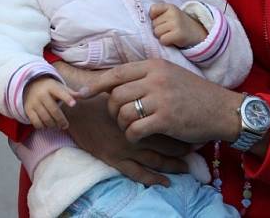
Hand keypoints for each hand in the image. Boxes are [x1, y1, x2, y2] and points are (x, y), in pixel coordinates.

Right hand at [24, 77, 75, 129]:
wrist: (30, 85)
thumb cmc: (51, 89)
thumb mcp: (61, 88)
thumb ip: (72, 93)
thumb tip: (85, 93)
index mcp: (52, 87)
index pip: (61, 93)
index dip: (67, 98)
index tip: (74, 104)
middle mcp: (42, 94)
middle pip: (54, 110)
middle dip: (61, 120)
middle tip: (65, 125)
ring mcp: (34, 102)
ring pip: (45, 118)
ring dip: (53, 125)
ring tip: (57, 125)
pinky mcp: (28, 109)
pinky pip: (36, 122)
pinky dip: (43, 126)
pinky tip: (47, 125)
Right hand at [64, 92, 189, 185]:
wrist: (71, 109)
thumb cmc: (94, 96)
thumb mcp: (118, 86)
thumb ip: (138, 87)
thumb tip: (159, 87)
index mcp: (138, 109)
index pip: (167, 117)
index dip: (182, 123)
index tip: (195, 126)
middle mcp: (135, 128)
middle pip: (166, 140)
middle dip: (183, 146)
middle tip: (198, 147)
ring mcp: (125, 146)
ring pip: (157, 159)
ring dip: (174, 164)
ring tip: (188, 166)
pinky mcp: (115, 158)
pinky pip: (139, 173)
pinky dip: (154, 179)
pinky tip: (166, 182)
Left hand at [79, 59, 242, 144]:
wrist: (222, 109)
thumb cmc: (193, 94)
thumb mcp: (169, 75)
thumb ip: (145, 77)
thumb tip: (114, 84)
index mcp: (154, 65)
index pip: (116, 73)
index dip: (96, 85)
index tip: (81, 94)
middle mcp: (155, 79)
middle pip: (115, 95)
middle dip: (111, 110)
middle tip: (119, 118)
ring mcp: (161, 98)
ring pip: (123, 112)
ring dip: (122, 124)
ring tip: (130, 128)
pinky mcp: (166, 119)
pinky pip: (135, 129)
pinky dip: (131, 136)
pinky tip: (137, 137)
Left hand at [151, 3, 206, 47]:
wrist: (197, 33)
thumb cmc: (178, 24)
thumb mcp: (170, 14)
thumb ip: (158, 14)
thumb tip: (142, 23)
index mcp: (170, 7)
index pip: (152, 10)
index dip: (154, 18)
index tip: (161, 21)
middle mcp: (173, 14)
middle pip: (153, 24)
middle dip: (158, 28)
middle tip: (169, 29)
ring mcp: (176, 24)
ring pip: (156, 32)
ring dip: (161, 36)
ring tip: (171, 34)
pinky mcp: (178, 34)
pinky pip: (162, 40)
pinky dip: (166, 42)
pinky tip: (173, 39)